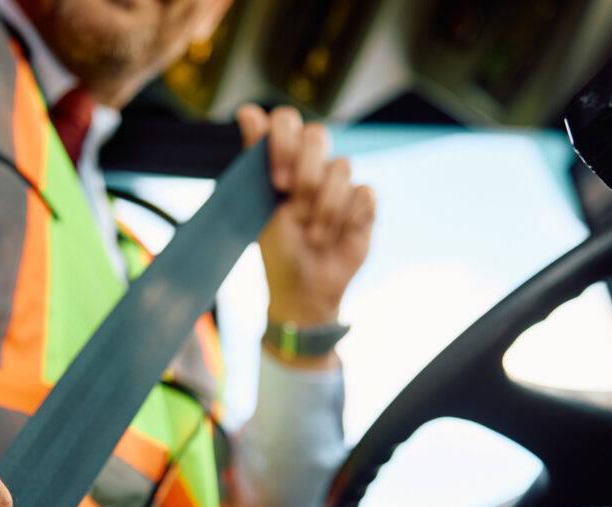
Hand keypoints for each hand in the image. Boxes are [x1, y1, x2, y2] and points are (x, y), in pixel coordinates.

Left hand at [237, 104, 375, 364]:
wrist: (304, 289)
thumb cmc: (278, 249)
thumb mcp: (259, 205)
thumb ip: (255, 158)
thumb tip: (248, 111)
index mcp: (283, 160)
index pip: (286, 121)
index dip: (282, 142)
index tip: (276, 181)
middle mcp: (313, 165)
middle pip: (318, 134)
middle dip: (305, 175)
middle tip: (294, 207)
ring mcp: (341, 182)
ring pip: (342, 167)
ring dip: (323, 209)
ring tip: (313, 235)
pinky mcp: (364, 202)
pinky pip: (363, 193)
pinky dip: (347, 218)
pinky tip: (337, 236)